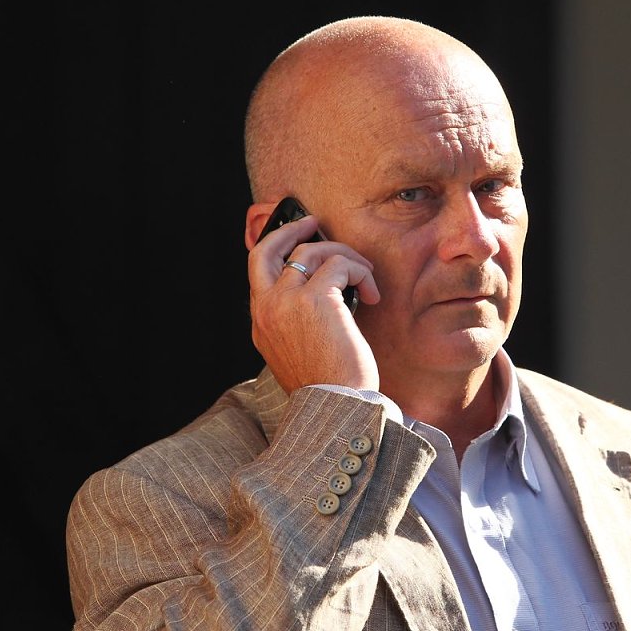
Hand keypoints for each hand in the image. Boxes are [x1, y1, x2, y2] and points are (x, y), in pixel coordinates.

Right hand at [248, 215, 380, 393]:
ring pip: (312, 252)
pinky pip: (340, 264)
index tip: (296, 241)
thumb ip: (297, 322)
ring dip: (345, 257)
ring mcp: (288, 301)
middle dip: (291, 228)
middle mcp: (267, 309)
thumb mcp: (299, 353)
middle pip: (268, 249)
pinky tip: (372, 294)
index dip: (277, 249)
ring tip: (365, 278)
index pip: (258, 272)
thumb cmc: (329, 385)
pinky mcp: (317, 299)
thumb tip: (327, 289)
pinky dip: (361, 272)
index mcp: (261, 324)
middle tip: (314, 223)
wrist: (338, 407)